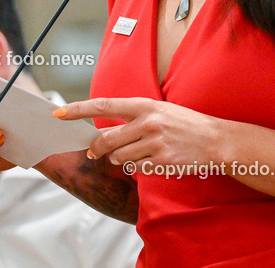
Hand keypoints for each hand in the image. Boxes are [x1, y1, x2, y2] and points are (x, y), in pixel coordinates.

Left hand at [55, 97, 224, 169]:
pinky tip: (152, 161)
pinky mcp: (161, 162)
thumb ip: (132, 119)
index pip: (103, 105)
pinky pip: (136, 169)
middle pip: (105, 140)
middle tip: (94, 152)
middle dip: (96, 149)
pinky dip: (138, 168)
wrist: (215, 140)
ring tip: (138, 153)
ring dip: (120, 159)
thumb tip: (101, 135)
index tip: (58, 113)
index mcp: (144, 105)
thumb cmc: (184, 124)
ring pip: (118, 158)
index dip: (78, 110)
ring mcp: (154, 143)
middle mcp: (147, 122)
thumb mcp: (159, 112)